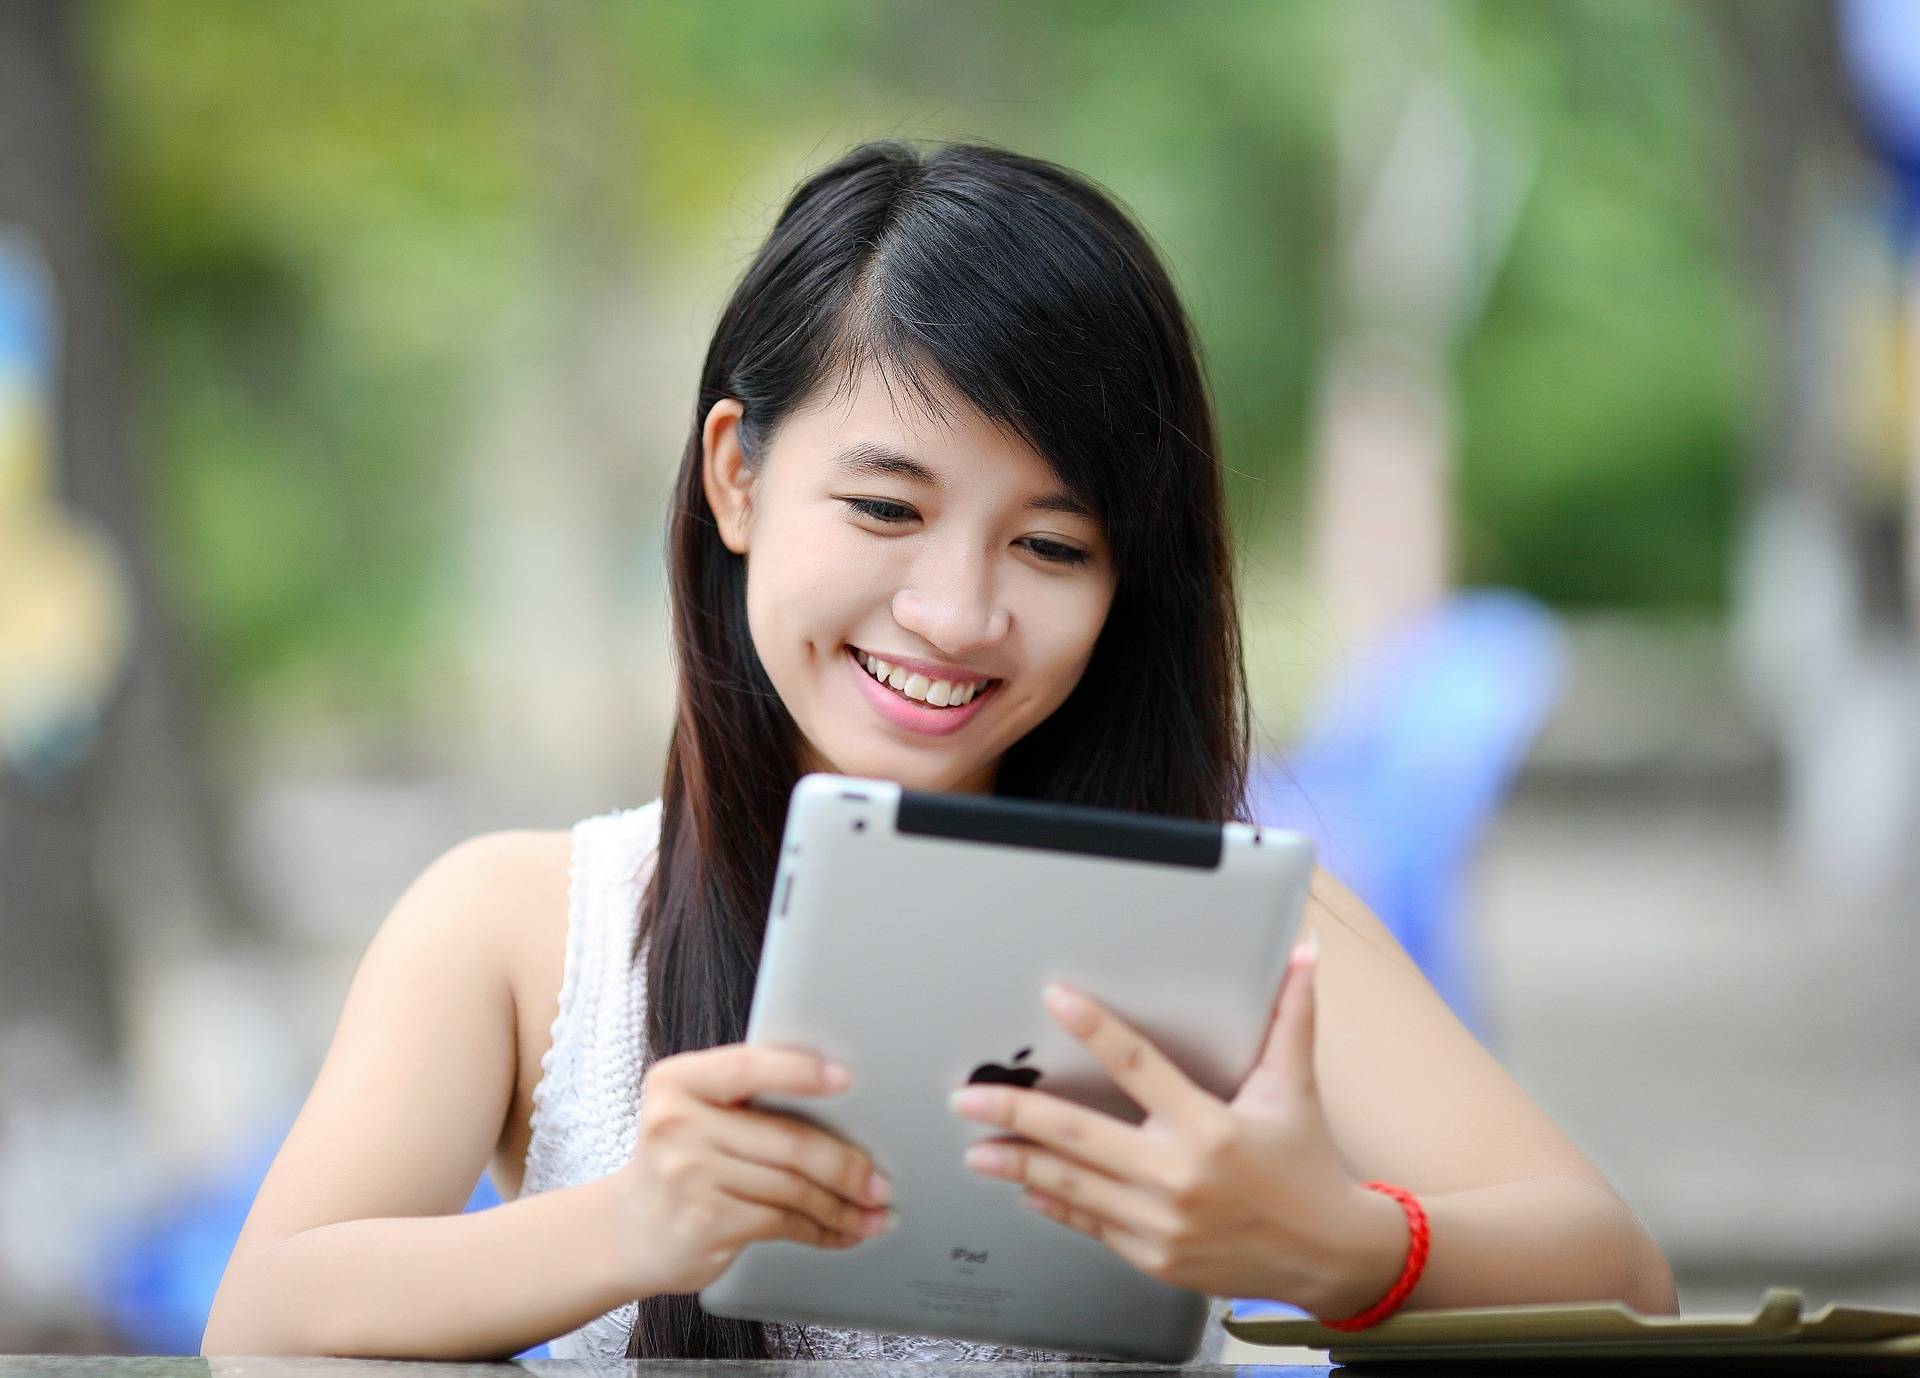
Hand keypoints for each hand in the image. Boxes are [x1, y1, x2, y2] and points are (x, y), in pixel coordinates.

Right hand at [612, 1044, 897, 1296]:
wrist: (627, 1230)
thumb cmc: (679, 1161)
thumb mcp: (694, 1112)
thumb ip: (746, 1096)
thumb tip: (839, 1100)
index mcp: (677, 1081)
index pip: (748, 1067)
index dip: (801, 1072)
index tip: (846, 1078)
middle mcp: (676, 1123)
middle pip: (786, 1140)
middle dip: (846, 1163)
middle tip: (879, 1180)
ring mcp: (687, 1175)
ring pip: (791, 1187)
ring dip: (841, 1205)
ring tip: (871, 1211)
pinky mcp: (703, 1221)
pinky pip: (780, 1222)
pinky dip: (820, 1230)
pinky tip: (840, 1232)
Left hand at [947, 936, 1405, 1316]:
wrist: (1327, 1256)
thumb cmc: (1306, 1166)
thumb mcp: (1294, 1088)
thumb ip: (1291, 1018)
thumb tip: (1301, 953)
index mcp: (1210, 1125)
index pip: (1139, 1064)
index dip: (1094, 1028)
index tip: (1055, 999)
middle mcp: (1178, 1174)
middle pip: (1078, 1135)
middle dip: (1015, 1113)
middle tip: (966, 1097)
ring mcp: (1160, 1223)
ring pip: (1072, 1185)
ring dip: (1017, 1163)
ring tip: (975, 1146)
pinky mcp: (1153, 1257)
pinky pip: (1090, 1223)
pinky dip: (1054, 1203)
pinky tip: (1024, 1188)